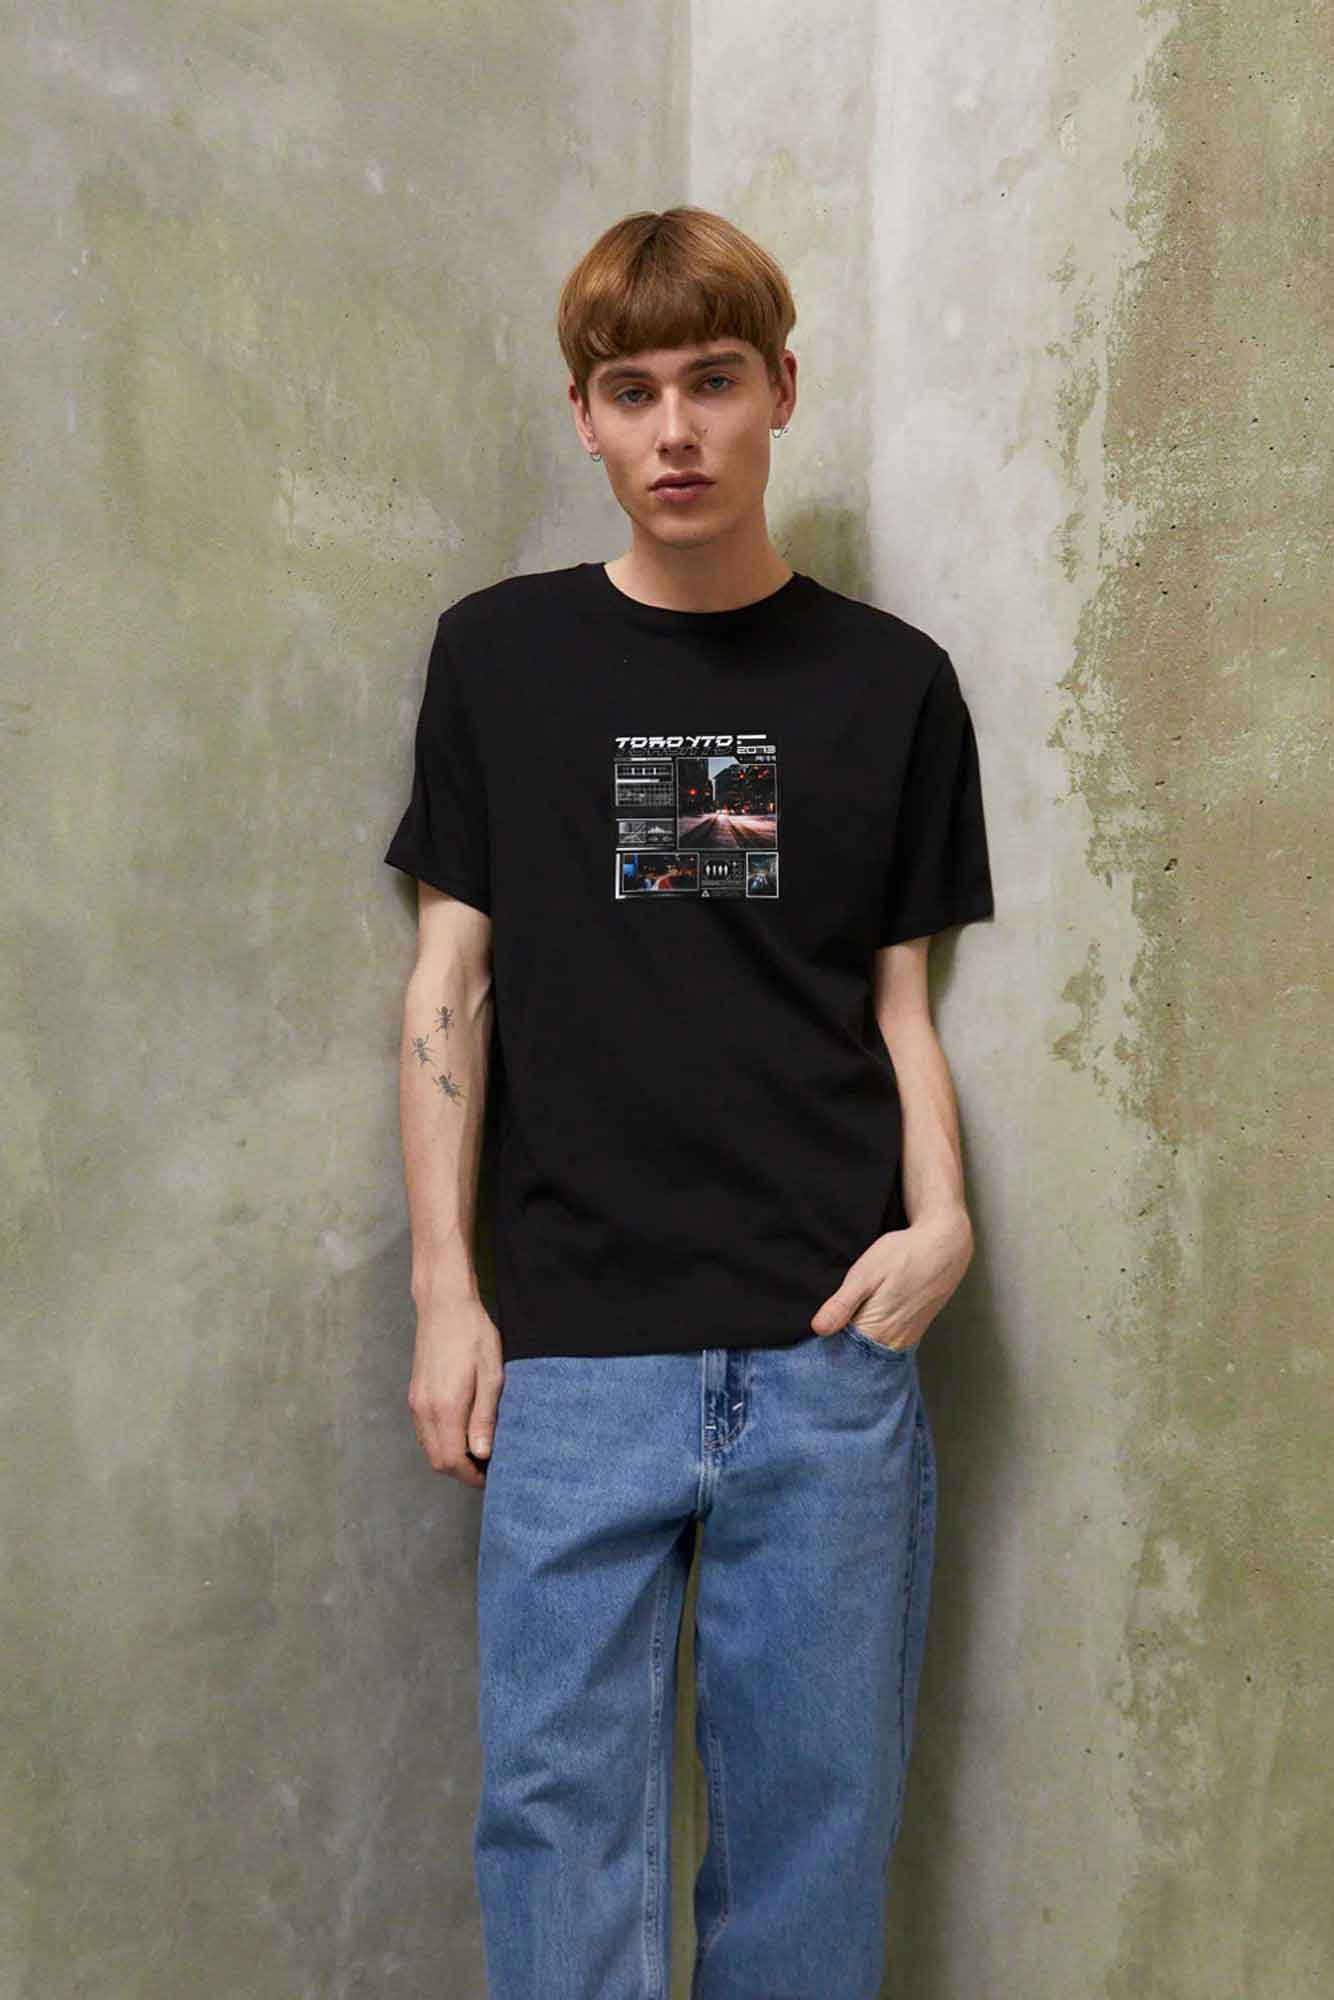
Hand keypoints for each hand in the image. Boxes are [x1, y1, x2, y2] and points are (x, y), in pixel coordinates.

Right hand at [407, 1293, 504, 1486]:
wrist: (444, 1305)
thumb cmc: (473, 1334)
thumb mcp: (491, 1374)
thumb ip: (485, 1417)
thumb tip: (482, 1453)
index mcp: (445, 1406)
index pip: (451, 1460)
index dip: (470, 1476)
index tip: (490, 1476)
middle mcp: (424, 1409)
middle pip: (437, 1460)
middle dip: (461, 1471)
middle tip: (487, 1467)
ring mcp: (416, 1402)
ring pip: (429, 1448)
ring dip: (450, 1457)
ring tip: (477, 1450)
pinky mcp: (415, 1394)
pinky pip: (424, 1432)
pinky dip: (440, 1441)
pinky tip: (461, 1431)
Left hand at [810, 1207, 974, 1352]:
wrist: (945, 1245)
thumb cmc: (903, 1255)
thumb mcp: (865, 1273)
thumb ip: (842, 1304)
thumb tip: (818, 1329)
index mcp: (877, 1330)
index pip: (842, 1354)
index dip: (823, 1349)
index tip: (807, 1343)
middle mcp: (892, 1341)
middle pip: (857, 1356)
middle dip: (838, 1349)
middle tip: (819, 1335)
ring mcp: (905, 1338)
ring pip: (872, 1350)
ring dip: (855, 1344)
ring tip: (838, 1327)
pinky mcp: (913, 1330)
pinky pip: (886, 1342)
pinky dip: (871, 1338)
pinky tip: (861, 1323)